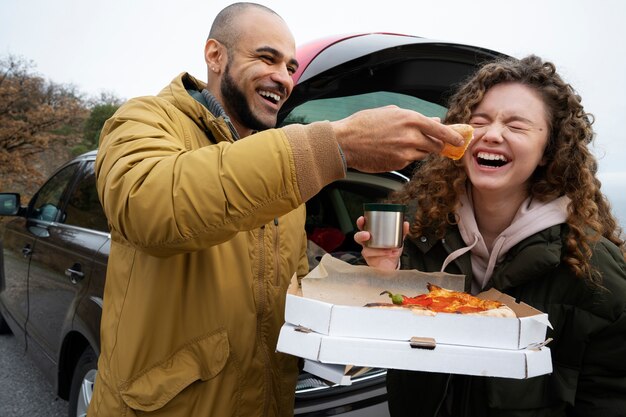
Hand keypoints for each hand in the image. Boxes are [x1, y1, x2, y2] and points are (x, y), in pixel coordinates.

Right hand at [331, 106, 463, 172]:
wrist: (346, 142)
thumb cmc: (364, 124)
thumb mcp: (391, 112)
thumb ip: (415, 118)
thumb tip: (433, 122)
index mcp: (411, 119)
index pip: (441, 130)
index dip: (453, 137)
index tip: (460, 140)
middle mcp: (411, 136)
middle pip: (436, 145)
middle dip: (438, 145)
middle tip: (437, 144)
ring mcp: (405, 153)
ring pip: (423, 154)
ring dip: (421, 150)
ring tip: (405, 144)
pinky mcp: (398, 165)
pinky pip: (409, 161)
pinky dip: (406, 156)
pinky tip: (392, 150)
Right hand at [354, 216, 409, 270]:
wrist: (392, 264)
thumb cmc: (391, 249)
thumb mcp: (397, 239)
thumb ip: (401, 232)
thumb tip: (405, 224)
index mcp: (371, 234)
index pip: (363, 226)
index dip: (361, 222)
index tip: (362, 219)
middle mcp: (367, 243)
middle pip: (358, 237)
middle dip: (361, 235)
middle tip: (367, 235)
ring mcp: (367, 252)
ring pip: (366, 250)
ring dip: (378, 249)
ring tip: (389, 249)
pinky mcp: (370, 260)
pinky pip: (373, 258)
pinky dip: (382, 255)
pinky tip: (390, 253)